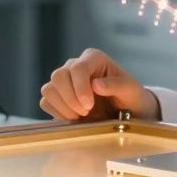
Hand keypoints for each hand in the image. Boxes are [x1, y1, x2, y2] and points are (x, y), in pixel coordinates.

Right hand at [39, 48, 161, 121]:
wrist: (127, 112)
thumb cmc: (131, 97)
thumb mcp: (131, 90)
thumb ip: (116, 85)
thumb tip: (96, 84)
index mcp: (94, 58)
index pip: (78, 67)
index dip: (80, 87)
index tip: (89, 106)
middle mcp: (75, 66)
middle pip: (58, 76)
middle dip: (70, 99)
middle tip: (86, 112)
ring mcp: (64, 81)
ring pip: (49, 89)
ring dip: (63, 106)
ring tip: (81, 116)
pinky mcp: (57, 96)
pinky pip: (46, 102)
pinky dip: (57, 112)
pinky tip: (74, 118)